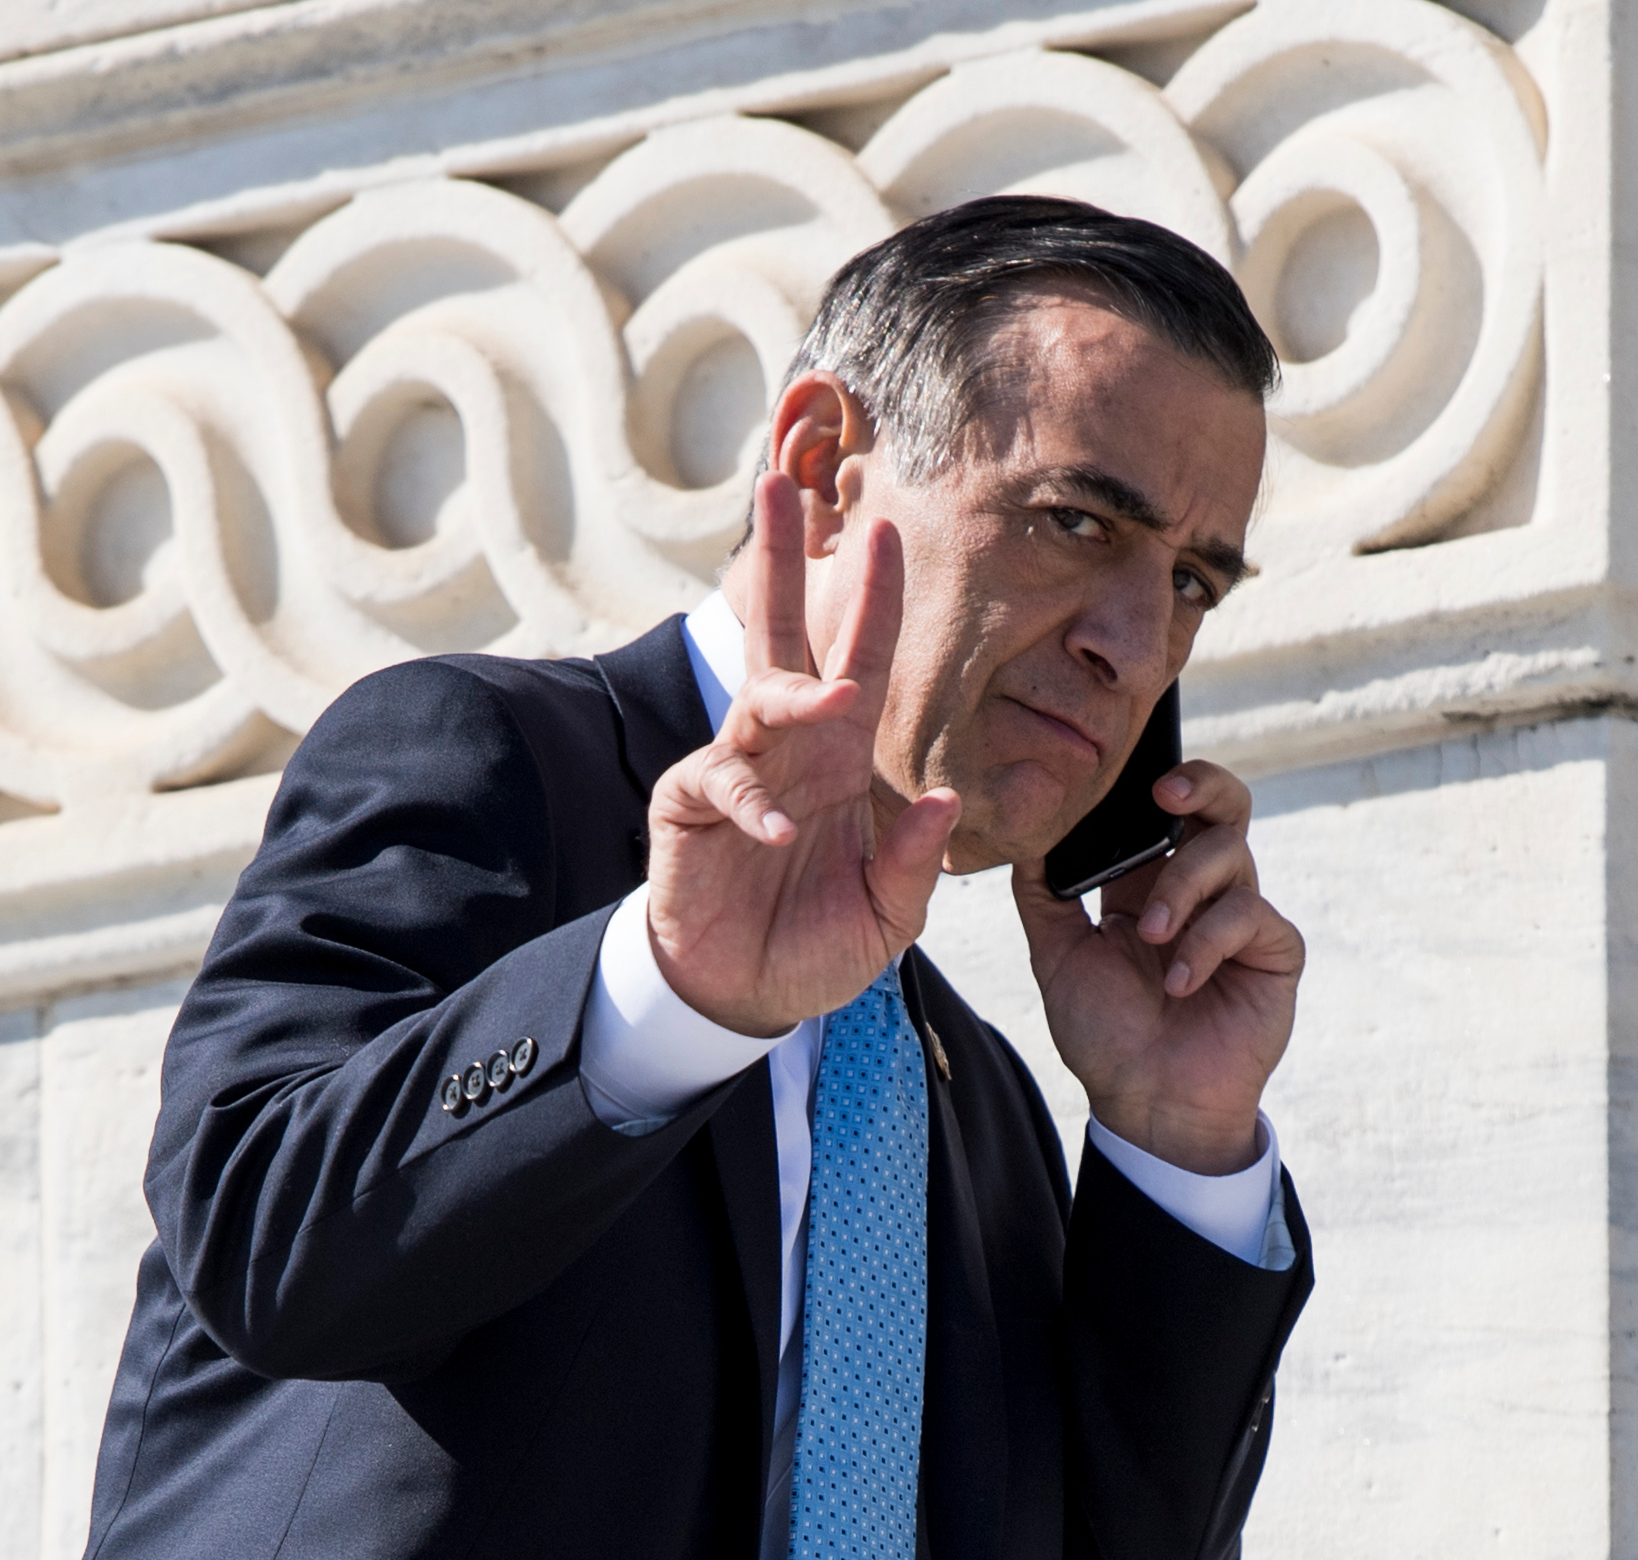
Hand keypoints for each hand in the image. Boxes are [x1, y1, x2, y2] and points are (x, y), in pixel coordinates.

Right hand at [642, 473, 961, 1036]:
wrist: (744, 995)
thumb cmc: (815, 943)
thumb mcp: (888, 912)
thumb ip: (915, 859)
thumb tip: (947, 800)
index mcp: (838, 753)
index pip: (862, 659)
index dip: (874, 598)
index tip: (885, 526)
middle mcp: (786, 745)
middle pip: (783, 635)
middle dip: (782, 561)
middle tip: (778, 485)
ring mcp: (734, 769)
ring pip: (755, 697)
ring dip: (792, 692)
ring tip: (832, 700)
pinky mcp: (690, 807)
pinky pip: (724, 786)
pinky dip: (758, 809)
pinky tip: (785, 837)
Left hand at [1015, 759, 1299, 1173]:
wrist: (1146, 1102)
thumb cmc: (1106, 1034)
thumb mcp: (1058, 956)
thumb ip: (1042, 893)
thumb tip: (1022, 833)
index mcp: (1152, 883)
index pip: (1166, 811)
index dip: (1156, 782)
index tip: (1128, 772)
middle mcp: (1201, 891)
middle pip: (1223, 806)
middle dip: (1200, 787)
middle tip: (1165, 796)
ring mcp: (1241, 918)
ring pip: (1231, 854)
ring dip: (1183, 887)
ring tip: (1150, 937)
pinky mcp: (1274, 951)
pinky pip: (1251, 916)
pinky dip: (1208, 942)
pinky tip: (1179, 982)